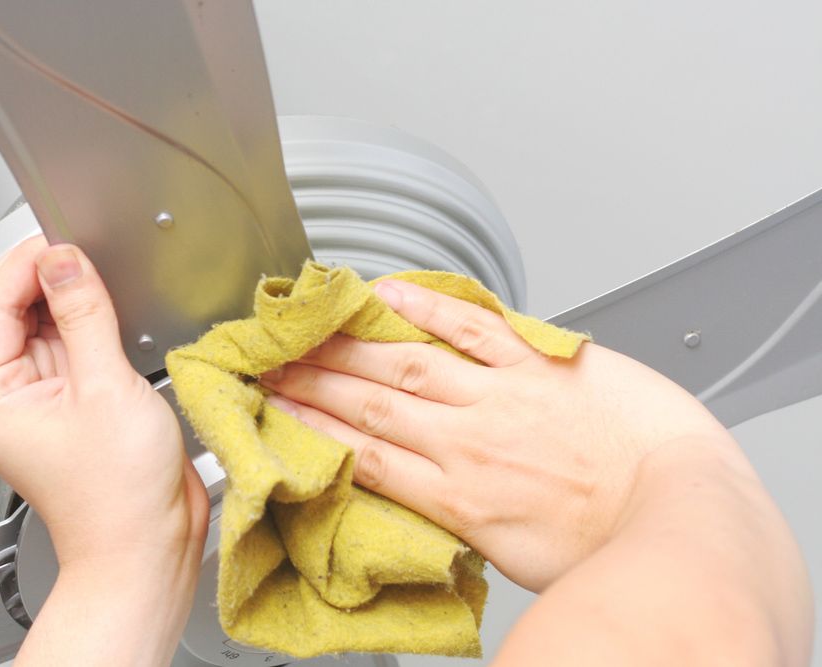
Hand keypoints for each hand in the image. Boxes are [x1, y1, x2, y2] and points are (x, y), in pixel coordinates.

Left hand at [0, 237, 208, 664]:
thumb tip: (66, 259)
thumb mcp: (106, 388)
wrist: (146, 544)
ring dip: (68, 299)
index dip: (30, 261)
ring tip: (107, 296)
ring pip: (37, 322)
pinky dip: (85, 325)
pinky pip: (63, 345)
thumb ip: (83, 313)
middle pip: (8, 306)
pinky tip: (111, 324)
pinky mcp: (63, 402)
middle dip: (46, 275)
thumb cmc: (119, 496)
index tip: (68, 238)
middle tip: (89, 257)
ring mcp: (31, 399)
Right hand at [260, 278, 733, 590]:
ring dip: (349, 345)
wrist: (679, 512)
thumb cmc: (605, 544)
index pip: (363, 455)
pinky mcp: (537, 363)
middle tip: (269, 360)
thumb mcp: (509, 555)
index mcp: (458, 498)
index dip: (312, 429)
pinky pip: (472, 327)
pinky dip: (427, 306)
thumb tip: (421, 498)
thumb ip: (456, 519)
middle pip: (369, 404)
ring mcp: (501, 397)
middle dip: (311, 381)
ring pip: (406, 363)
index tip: (277, 410)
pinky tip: (389, 292)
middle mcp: (468, 442)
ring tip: (307, 328)